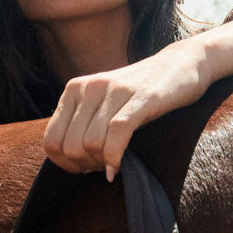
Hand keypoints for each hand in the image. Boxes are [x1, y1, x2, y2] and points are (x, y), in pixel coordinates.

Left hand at [41, 41, 209, 179]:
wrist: (181, 65)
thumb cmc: (140, 94)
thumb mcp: (103, 105)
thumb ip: (81, 126)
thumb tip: (67, 161)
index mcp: (75, 89)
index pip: (51, 141)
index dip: (65, 164)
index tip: (85, 166)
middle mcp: (90, 86)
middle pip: (70, 147)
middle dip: (85, 165)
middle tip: (103, 166)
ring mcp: (115, 90)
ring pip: (91, 143)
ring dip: (102, 163)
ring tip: (113, 164)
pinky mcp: (141, 97)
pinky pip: (117, 134)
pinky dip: (115, 158)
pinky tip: (118, 167)